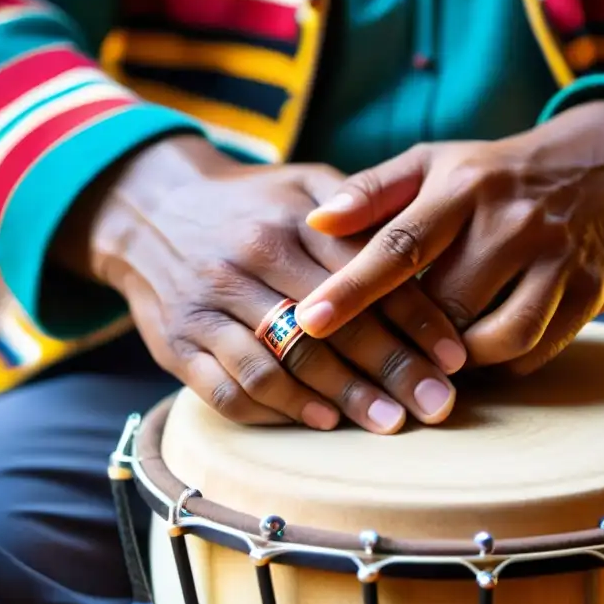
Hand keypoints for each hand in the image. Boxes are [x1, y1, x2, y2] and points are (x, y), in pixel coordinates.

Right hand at [67, 136, 466, 432]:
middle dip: (392, 369)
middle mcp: (246, 262)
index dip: (415, 319)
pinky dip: (277, 410)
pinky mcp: (176, 344)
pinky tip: (322, 420)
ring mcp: (208, 306)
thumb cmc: (249, 201)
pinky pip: (229, 388)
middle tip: (437, 404)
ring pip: (282, 363)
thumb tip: (425, 244)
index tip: (456, 356)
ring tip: (389, 422)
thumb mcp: (302, 181)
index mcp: (287, 221)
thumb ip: (358, 206)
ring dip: (341, 397)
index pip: (364, 275)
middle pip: (330, 327)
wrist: (148, 208)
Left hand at [295, 101, 603, 373]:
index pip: (400, 243)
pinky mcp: (588, 293)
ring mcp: (556, 259)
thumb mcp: (437, 162)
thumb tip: (314, 222)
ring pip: (495, 338)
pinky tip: (476, 357)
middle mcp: (513, 222)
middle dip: (404, 337)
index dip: (352, 287)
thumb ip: (374, 191)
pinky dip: (499, 364)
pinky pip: (534, 350)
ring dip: (456, 360)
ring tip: (430, 359)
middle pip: (445, 302)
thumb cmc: (499, 174)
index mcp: (466, 185)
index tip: (308, 322)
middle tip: (370, 357)